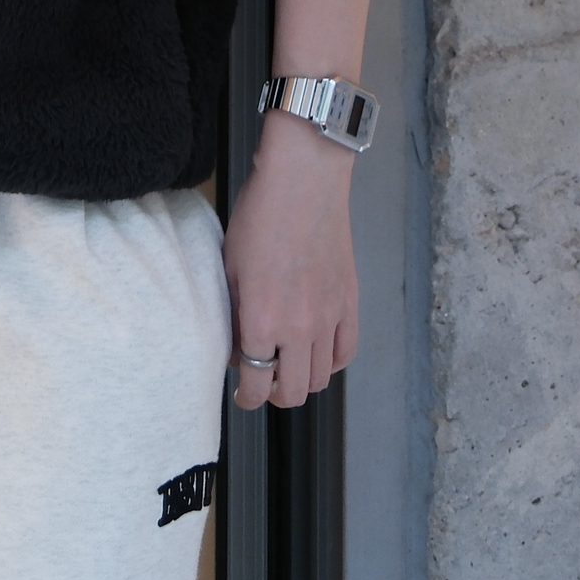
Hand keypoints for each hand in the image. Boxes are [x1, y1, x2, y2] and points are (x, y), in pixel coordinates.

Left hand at [221, 114, 358, 410]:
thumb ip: (232, 313)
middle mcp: (298, 327)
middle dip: (272, 396)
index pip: (255, 384)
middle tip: (262, 384)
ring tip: (287, 366)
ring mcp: (329, 317)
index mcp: (261, 319)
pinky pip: (346, 353)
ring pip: (320, 379)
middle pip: (291, 393)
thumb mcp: (230, 266)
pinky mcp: (349, 303)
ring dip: (302, 380)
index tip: (242, 395)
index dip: (246, 397)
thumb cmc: (260, 215)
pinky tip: (317, 352)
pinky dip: (331, 362)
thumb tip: (236, 346)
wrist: (304, 181)